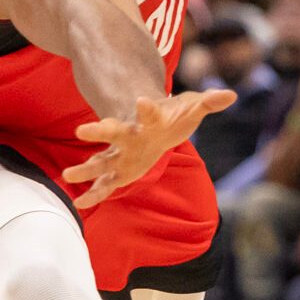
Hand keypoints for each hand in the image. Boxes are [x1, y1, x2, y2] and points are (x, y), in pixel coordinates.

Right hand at [64, 89, 234, 210]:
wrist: (154, 123)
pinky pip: (104, 183)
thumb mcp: (194, 107)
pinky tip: (79, 204)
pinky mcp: (119, 170)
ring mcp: (121, 154)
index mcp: (152, 120)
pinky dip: (94, 194)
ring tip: (68, 174)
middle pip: (115, 133)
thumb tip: (231, 95)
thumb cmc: (174, 116)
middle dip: (100, 132)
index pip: (152, 113)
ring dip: (87, 168)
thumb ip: (209, 102)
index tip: (142, 101)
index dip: (148, 108)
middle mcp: (131, 135)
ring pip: (102, 160)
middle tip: (83, 130)